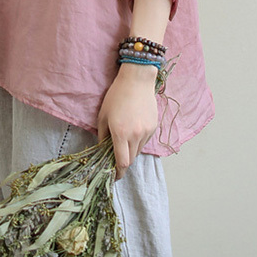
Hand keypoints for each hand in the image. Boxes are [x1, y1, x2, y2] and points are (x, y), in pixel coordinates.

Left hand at [97, 63, 158, 179]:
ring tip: (124, 139)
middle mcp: (136, 135)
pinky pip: (145, 141)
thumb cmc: (116, 96)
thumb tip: (103, 150)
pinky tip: (132, 129)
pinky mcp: (153, 127)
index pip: (122, 162)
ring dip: (131, 151)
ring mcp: (147, 132)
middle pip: (131, 159)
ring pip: (138, 150)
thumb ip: (102, 136)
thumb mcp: (103, 115)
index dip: (118, 172)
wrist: (137, 80)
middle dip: (123, 163)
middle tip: (115, 159)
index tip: (114, 176)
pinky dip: (138, 142)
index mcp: (121, 133)